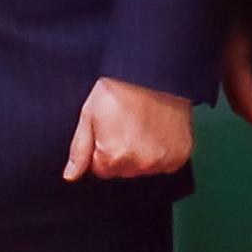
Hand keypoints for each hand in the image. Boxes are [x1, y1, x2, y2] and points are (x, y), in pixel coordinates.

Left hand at [63, 77, 195, 180]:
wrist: (152, 75)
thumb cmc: (118, 90)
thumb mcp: (88, 115)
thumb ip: (79, 150)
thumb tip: (70, 176)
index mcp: (114, 157)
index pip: (101, 170)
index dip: (100, 149)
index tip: (106, 131)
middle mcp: (140, 164)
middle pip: (123, 171)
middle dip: (120, 153)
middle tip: (123, 126)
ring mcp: (163, 161)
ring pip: (144, 168)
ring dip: (141, 154)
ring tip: (140, 126)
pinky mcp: (181, 156)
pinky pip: (166, 163)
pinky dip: (161, 152)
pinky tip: (156, 131)